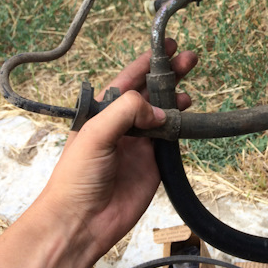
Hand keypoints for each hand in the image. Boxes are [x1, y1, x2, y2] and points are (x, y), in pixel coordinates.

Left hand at [40, 38, 196, 262]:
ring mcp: (140, 143)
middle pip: (151, 92)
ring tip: (191, 91)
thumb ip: (126, 112)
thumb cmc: (77, 176)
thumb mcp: (95, 133)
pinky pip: (172, 140)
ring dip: (178, 99)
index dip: (149, 61)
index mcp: (104, 111)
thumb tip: (159, 111)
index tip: (168, 45)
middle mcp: (123, 124)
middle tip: (190, 59)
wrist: (82, 221)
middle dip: (170, 75)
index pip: (129, 78)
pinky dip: (182, 126)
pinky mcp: (154, 164)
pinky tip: (189, 116)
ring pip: (164, 113)